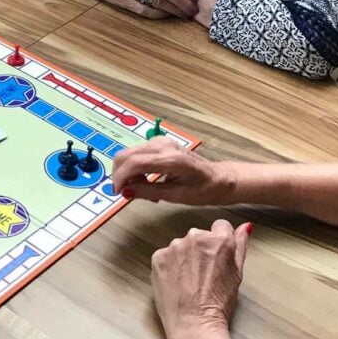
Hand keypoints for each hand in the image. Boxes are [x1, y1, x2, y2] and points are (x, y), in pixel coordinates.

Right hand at [112, 138, 235, 203]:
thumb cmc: (203, 189)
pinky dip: (135, 168)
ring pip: (129, 154)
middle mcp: (162, 145)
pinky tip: (146, 181)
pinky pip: (137, 154)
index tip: (118, 193)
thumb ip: (149, 192)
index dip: (120, 178)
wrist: (219, 177)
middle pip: (126, 155)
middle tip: (125, 193)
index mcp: (170, 159)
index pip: (134, 163)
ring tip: (141, 190)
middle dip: (120, 175)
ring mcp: (160, 142)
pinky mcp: (159, 142)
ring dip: (128, 173)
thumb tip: (126, 192)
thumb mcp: (177, 196)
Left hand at [151, 219, 250, 338]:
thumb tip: (245, 227)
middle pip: (200, 235)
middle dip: (203, 249)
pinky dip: (170, 265)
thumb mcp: (237, 274)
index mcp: (218, 240)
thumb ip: (241, 246)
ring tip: (190, 280)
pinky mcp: (158, 257)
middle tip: (205, 273)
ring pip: (182, 245)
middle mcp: (195, 237)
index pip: (221, 226)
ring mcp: (174, 246)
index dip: (221, 242)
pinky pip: (166, 255)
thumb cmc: (219, 303)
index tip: (218, 256)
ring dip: (185, 257)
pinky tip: (177, 282)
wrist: (193, 324)